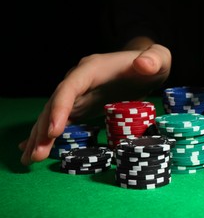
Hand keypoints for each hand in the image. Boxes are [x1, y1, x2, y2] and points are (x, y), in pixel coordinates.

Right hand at [19, 44, 170, 164]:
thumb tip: (142, 64)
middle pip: (55, 104)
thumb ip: (153, 60)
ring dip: (42, 136)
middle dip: (44, 130)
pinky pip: (62, 119)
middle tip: (35, 156)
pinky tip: (36, 147)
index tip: (54, 131)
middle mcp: (80, 80)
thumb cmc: (152, 61)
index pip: (70, 88)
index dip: (59, 108)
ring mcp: (80, 93)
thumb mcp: (159, 58)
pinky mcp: (84, 104)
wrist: (146, 63)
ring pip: (54, 114)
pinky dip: (49, 133)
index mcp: (93, 69)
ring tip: (30, 159)